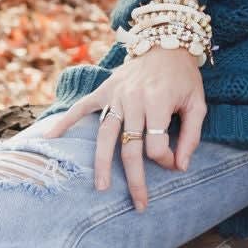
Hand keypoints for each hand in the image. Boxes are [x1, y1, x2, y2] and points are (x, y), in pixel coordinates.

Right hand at [36, 48, 205, 208]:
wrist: (167, 43)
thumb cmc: (184, 78)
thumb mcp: (197, 103)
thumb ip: (191, 135)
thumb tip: (180, 167)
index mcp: (158, 102)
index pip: (156, 144)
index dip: (165, 159)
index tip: (173, 161)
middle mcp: (134, 100)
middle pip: (130, 147)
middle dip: (135, 178)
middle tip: (139, 204)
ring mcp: (116, 95)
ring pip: (105, 135)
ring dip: (102, 163)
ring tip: (100, 187)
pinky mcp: (104, 90)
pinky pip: (82, 108)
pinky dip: (65, 121)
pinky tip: (50, 137)